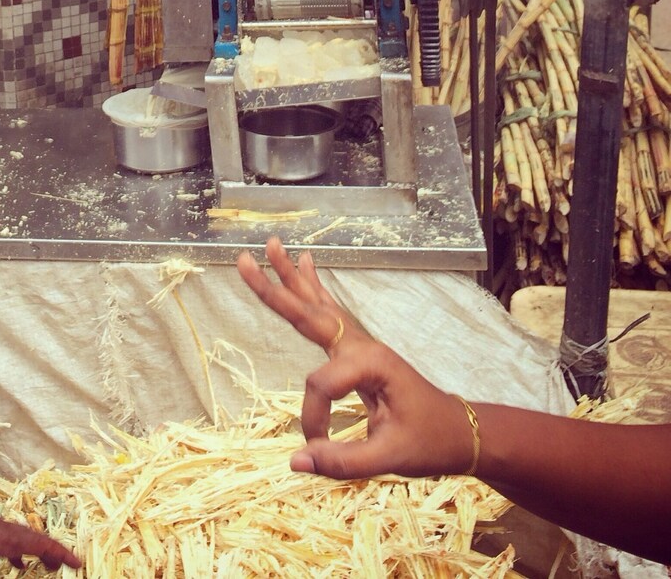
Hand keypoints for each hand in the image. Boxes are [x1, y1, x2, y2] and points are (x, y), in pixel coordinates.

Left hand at [0, 499, 80, 577]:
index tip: (77, 564)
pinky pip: (2, 542)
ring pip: (17, 540)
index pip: (40, 545)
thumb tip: (2, 578)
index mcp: (4, 538)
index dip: (60, 555)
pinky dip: (12, 552)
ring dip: (31, 553)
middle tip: (62, 567)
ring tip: (39, 566)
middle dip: (50, 554)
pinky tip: (6, 563)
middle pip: (33, 540)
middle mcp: (0, 530)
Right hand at [237, 238, 474, 478]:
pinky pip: (329, 314)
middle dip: (276, 288)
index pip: (320, 385)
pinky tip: (306, 263)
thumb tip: (296, 461)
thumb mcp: (389, 458)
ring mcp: (361, 344)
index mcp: (371, 364)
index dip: (312, 420)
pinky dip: (313, 290)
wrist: (462, 434)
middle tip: (244, 260)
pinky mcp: (359, 350)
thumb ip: (342, 461)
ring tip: (272, 246)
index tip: (318, 448)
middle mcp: (363, 345)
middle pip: (310, 312)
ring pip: (319, 306)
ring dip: (292, 277)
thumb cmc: (430, 443)